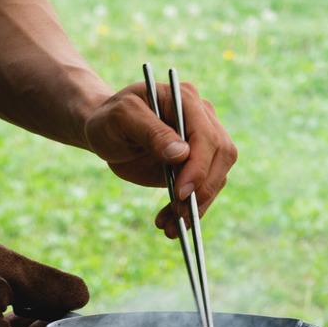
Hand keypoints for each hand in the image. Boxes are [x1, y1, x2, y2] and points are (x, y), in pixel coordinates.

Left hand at [83, 80, 237, 237]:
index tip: (181, 193)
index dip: (198, 166)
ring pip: (216, 177)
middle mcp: (201, 118)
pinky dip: (191, 210)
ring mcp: (202, 141)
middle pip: (221, 155)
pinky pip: (203, 189)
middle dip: (202, 189)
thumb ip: (150, 131)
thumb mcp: (121, 119)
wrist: (106, 131)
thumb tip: (181, 154)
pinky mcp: (196, 164)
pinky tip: (171, 225)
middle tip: (179, 214)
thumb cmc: (109, 119)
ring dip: (197, 206)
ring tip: (169, 227)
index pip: (206, 135)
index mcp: (185, 99)